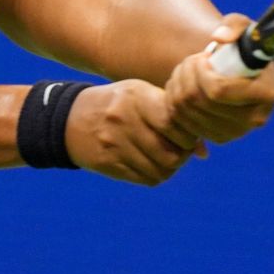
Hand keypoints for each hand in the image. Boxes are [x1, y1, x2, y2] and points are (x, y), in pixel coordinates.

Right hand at [65, 80, 202, 186]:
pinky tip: (152, 163)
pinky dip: (155, 174)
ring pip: (160, 170)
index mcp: (135, 97)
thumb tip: (203, 151)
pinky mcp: (108, 164)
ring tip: (167, 156)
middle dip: (182, 154)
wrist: (70, 119)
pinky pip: (145, 178)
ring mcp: (114, 144)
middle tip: (181, 149)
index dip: (188, 133)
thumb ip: (170, 114)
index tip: (189, 133)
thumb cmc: (117, 104)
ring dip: (171, 167)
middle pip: (170, 153)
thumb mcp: (139, 95)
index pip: (173, 122)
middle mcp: (124, 120)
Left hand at [165, 13, 273, 146]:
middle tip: (190, 61)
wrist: (245, 71)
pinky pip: (182, 123)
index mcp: (266, 93)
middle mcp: (254, 119)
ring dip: (178, 86)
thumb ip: (234, 25)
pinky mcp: (218, 138)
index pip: (218, 90)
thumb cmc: (245, 47)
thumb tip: (219, 37)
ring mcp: (235, 132)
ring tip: (186, 71)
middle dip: (187, 75)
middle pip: (199, 102)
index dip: (201, 72)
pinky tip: (182, 87)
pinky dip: (175, 103)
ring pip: (186, 112)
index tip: (202, 57)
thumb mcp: (245, 28)